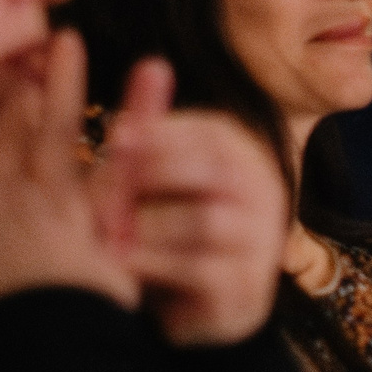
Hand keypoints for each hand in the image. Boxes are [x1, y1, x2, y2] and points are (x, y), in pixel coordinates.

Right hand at [0, 30, 138, 336]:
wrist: (44, 342)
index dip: (6, 108)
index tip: (17, 75)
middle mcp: (39, 196)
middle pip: (47, 129)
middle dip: (55, 84)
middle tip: (66, 40)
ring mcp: (86, 210)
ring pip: (105, 144)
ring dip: (128, 104)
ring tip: (152, 65)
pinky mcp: (123, 231)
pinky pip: (142, 184)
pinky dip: (156, 155)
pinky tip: (177, 132)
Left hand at [93, 58, 287, 347]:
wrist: (193, 306)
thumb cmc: (166, 230)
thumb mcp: (157, 177)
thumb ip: (151, 133)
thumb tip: (148, 65)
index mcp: (245, 157)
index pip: (215, 132)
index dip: (165, 131)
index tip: (117, 135)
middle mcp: (266, 193)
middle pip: (216, 168)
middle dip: (156, 173)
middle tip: (105, 185)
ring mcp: (262, 241)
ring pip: (206, 220)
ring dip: (149, 225)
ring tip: (107, 232)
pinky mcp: (248, 288)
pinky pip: (201, 269)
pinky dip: (155, 265)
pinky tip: (123, 265)